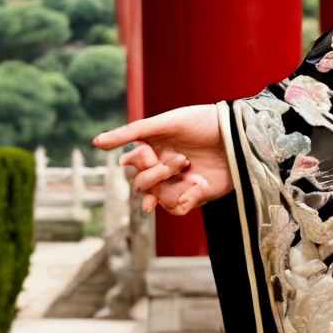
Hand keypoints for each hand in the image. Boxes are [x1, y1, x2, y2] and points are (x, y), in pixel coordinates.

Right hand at [94, 106, 229, 215]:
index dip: (138, 162)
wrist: (237, 135)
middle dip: (155, 175)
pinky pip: (176, 209)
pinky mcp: (195, 196)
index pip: (131, 165)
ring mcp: (177, 183)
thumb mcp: (164, 123)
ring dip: (167, 189)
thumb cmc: (201, 123)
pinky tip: (197, 187)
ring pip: (155, 199)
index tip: (148, 154)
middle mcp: (162, 168)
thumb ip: (130, 133)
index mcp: (153, 150)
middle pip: (140, 185)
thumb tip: (95, 143)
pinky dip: (183, 202)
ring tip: (190, 171)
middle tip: (180, 160)